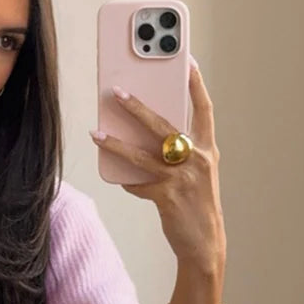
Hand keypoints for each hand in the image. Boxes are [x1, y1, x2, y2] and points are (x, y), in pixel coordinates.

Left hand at [88, 58, 225, 273]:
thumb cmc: (195, 203)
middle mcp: (198, 159)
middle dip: (139, 107)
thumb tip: (141, 133)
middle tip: (118, 91)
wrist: (204, 242)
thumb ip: (176, 152)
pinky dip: (127, 180)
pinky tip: (119, 179)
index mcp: (207, 148)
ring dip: (116, 143)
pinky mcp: (167, 197)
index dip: (195, 84)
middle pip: (164, 125)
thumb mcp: (194, 172)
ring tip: (96, 133)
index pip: (204, 109)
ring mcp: (182, 178)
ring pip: (142, 154)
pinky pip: (138, 183)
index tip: (185, 60)